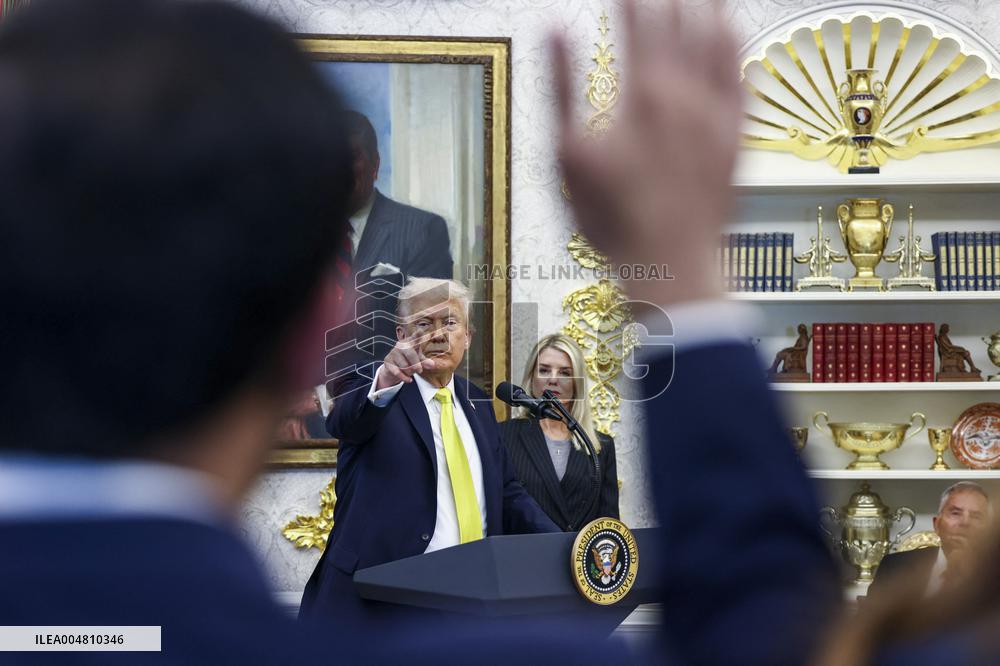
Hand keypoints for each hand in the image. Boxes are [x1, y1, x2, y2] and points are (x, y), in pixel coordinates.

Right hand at [376, 334, 439, 389]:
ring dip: (410, 372)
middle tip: (420, 370)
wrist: (393, 366)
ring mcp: (393, 352)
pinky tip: (408, 379)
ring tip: (411, 372)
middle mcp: (401, 345)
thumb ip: (425, 362)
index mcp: (411, 342)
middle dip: (416, 364)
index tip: (420, 331)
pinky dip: (404, 378)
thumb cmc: (409, 359)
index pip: (415, 338)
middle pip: (410, 354)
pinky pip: (397, 372)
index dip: (418, 335)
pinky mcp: (388, 361)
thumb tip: (432, 364)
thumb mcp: (419, 360)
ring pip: (404, 365)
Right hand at [552, 0, 740, 306]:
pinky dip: (736, 46)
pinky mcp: (737, 137)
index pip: (638, 19)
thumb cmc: (615, 220)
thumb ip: (561, 86)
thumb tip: (553, 28)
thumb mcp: (568, 156)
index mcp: (642, 93)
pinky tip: (731, 33)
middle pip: (681, 19)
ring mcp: (717, 114)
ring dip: (707, 7)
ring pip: (719, 38)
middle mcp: (686, 94)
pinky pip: (743, 77)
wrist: (671, 264)